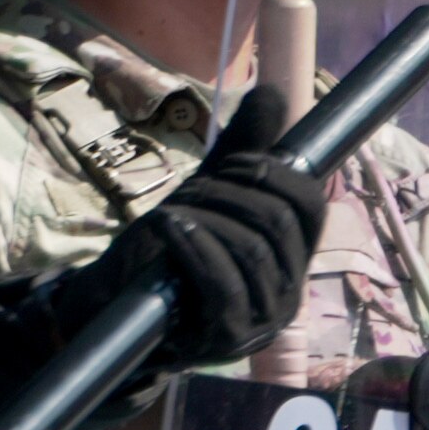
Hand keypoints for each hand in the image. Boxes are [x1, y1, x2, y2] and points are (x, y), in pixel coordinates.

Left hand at [57, 84, 324, 384]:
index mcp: (293, 255)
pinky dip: (194, 246)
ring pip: (252, 248)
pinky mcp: (229, 336)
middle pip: (280, 222)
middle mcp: (290, 289)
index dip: (276, 173)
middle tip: (193, 189)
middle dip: (231, 191)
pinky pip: (225, 285)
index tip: (233, 163)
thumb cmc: (170, 245)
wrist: (116, 297)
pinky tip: (169, 227)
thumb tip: (274, 93)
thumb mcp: (208, 190)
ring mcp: (263, 319)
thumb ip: (245, 148)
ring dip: (205, 216)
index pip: (312, 205)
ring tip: (174, 213)